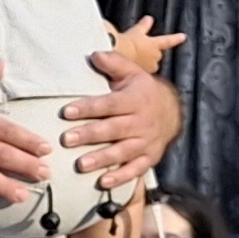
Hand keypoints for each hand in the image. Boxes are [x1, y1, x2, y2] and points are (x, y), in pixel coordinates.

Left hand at [63, 39, 183, 198]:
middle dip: (89, 135)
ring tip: (81, 165)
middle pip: (113, 129)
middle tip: (66, 140)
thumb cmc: (142, 91)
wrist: (171, 111)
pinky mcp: (149, 158)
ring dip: (101, 159)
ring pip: (122, 151)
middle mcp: (141, 122)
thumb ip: (114, 64)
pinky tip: (103, 183)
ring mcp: (145, 142)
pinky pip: (135, 169)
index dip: (88, 108)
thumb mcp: (132, 73)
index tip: (66, 111)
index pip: (109, 104)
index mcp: (135, 100)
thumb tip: (94, 54)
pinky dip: (120, 177)